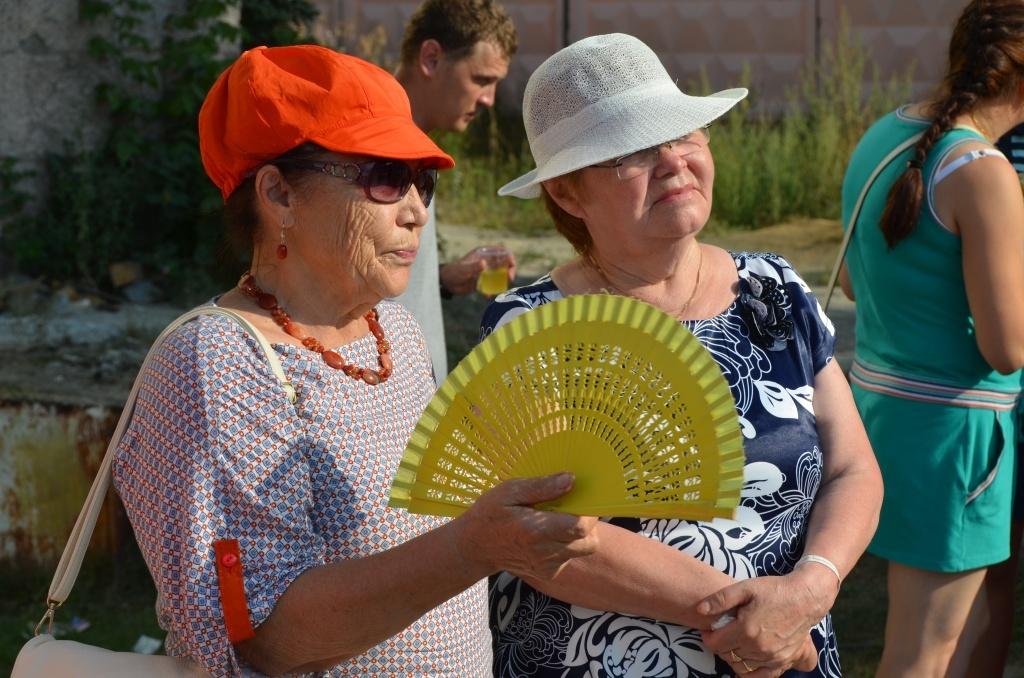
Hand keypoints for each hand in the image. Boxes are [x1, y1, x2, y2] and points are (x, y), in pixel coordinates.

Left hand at [439, 246, 516, 295]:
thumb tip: (484, 264)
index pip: (502, 252)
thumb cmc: (453, 271)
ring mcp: (486, 272)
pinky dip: (493, 290)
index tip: (510, 268)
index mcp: (484, 254)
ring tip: (500, 289)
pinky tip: (487, 296)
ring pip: (501, 275)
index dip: (509, 258)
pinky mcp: (484, 282)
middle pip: (505, 264)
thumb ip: (474, 266)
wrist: (446, 283)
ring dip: (502, 282)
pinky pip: (493, 286)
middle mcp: (488, 262)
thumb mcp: (464, 269)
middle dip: (509, 271)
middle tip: (509, 279)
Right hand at [452, 473, 598, 579]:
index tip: (581, 498)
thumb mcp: (509, 491)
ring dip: (578, 535)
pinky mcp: (548, 573)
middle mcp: (545, 553)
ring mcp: (547, 567)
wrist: (475, 547)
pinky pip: (569, 557)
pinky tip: (547, 536)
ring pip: (582, 550)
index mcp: (536, 530)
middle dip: (588, 524)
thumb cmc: (490, 514)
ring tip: (558, 521)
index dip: (589, 511)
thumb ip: (541, 486)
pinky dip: (566, 545)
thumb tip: (571, 479)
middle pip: (589, 542)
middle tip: (572, 510)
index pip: (581, 526)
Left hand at [695, 569, 836, 673]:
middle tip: (722, 634)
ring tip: (733, 643)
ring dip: (733, 657)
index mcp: (746, 629)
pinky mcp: (782, 661)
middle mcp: (758, 647)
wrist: (804, 598)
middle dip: (720, 645)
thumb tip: (700, 610)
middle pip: (727, 655)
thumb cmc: (774, 590)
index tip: (709, 629)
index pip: (716, 644)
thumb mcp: (745, 587)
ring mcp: (771, 657)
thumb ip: (721, 599)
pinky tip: (745, 661)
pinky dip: (749, 672)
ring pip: (741, 666)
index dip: (708, 637)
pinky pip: (760, 676)